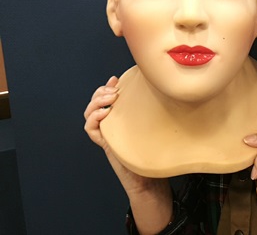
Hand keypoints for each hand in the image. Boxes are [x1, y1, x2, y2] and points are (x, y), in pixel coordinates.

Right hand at [83, 77, 164, 194]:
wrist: (150, 179)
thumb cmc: (154, 152)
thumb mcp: (155, 125)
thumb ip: (154, 111)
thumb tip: (166, 92)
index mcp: (121, 118)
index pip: (106, 98)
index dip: (107, 86)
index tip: (115, 79)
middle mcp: (111, 125)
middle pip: (95, 103)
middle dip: (101, 92)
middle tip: (113, 90)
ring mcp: (106, 134)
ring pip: (89, 113)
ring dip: (96, 102)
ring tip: (110, 98)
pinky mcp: (105, 144)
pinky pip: (90, 129)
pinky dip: (94, 118)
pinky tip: (105, 113)